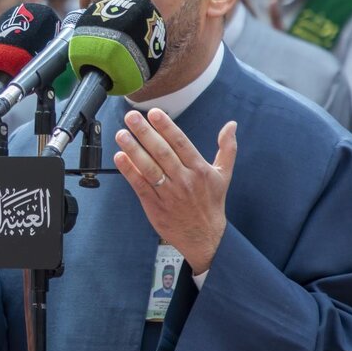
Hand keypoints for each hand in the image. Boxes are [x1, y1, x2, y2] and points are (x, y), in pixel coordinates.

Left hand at [112, 109, 236, 272]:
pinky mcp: (155, 206)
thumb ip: (227, 148)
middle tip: (132, 117)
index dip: (167, 127)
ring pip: (149, 168)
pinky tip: (119, 157)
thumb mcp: (224, 174)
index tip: (154, 113)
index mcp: (200, 170)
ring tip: (121, 134)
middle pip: (162, 153)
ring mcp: (168, 193)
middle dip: (145, 133)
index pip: (181, 144)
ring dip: (133, 149)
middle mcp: (184, 180)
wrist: (205, 237)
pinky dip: (129, 171)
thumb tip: (231, 125)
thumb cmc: (212, 203)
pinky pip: (140, 185)